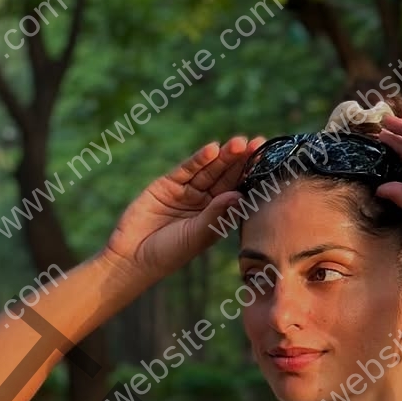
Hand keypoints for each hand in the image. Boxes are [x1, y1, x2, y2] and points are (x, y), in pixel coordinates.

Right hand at [104, 135, 266, 281]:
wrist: (133, 257)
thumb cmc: (168, 254)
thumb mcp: (196, 236)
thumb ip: (216, 215)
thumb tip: (238, 195)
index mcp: (216, 218)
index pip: (237, 193)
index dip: (251, 178)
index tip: (267, 162)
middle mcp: (203, 203)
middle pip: (225, 177)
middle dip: (241, 161)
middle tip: (258, 144)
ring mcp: (186, 192)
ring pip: (208, 170)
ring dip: (223, 157)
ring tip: (239, 143)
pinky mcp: (167, 185)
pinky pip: (186, 170)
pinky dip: (198, 160)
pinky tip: (212, 150)